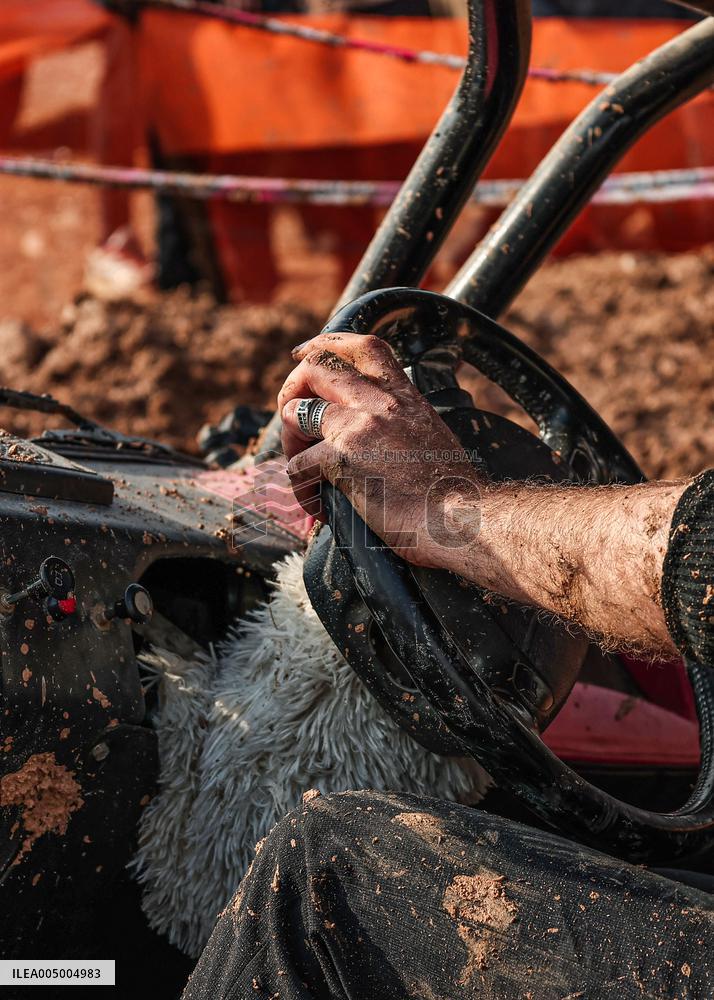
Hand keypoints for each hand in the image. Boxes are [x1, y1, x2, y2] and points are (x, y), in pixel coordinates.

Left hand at [278, 333, 482, 568]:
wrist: (465, 520)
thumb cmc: (455, 496)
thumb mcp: (433, 441)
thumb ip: (402, 429)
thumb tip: (376, 443)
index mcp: (406, 398)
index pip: (365, 347)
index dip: (326, 343)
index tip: (304, 353)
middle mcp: (381, 404)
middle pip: (316, 368)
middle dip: (291, 390)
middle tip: (290, 421)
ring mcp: (359, 428)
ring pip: (295, 413)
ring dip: (289, 444)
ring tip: (306, 474)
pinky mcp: (340, 459)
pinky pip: (297, 466)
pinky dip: (301, 490)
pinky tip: (320, 508)